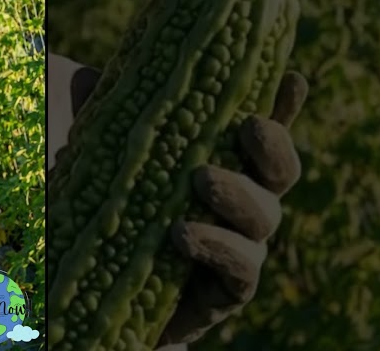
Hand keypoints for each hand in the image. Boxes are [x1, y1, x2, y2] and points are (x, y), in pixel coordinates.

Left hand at [69, 67, 305, 347]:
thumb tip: (86, 79)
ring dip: (239, 195)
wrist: (88, 300)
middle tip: (248, 125)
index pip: (261, 132)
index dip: (284, 106)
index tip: (293, 79)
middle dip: (274, 147)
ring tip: (202, 179)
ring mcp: (239, 249)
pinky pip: (240, 273)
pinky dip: (217, 248)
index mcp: (221, 165)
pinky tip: (182, 234)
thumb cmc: (102, 217)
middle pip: (281, 173)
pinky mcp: (225, 294)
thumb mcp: (95, 162)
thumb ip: (98, 120)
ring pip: (265, 219)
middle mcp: (241, 206)